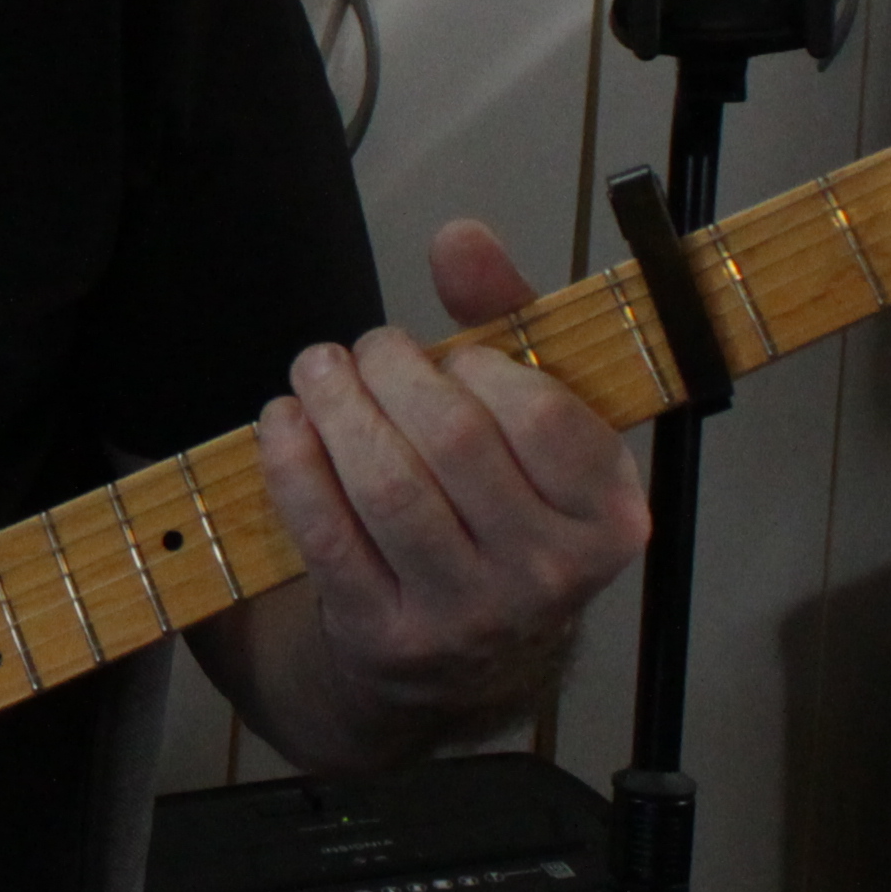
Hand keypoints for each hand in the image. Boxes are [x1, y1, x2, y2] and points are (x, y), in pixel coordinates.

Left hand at [241, 219, 648, 771]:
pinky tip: (283, 423)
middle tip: (365, 350)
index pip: (540, 414)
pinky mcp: (388, 637)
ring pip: (387, 485)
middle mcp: (549, 576)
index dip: (479, 368)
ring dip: (335, 408)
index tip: (453, 360)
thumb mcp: (535, 414)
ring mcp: (468, 615)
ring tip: (316, 370)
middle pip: (453, 440)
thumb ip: (506, 316)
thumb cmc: (503, 506)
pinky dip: (294, 465)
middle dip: (391, 372)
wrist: (468, 654)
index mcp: (607, 517)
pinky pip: (327, 534)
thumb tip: (460, 237)